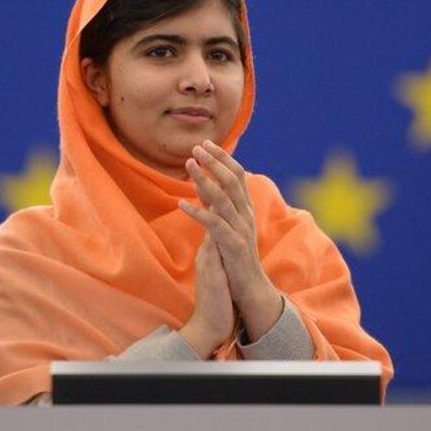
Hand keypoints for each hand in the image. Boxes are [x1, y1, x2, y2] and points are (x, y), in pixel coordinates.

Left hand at [179, 141, 282, 341]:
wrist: (249, 288)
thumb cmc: (235, 257)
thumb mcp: (227, 226)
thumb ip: (218, 207)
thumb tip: (204, 187)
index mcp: (245, 208)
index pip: (237, 174)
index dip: (222, 157)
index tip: (206, 143)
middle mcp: (246, 214)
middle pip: (232, 180)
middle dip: (214, 161)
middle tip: (196, 146)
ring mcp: (241, 229)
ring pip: (223, 197)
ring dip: (204, 179)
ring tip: (188, 164)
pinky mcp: (233, 245)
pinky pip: (214, 224)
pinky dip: (197, 212)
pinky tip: (181, 203)